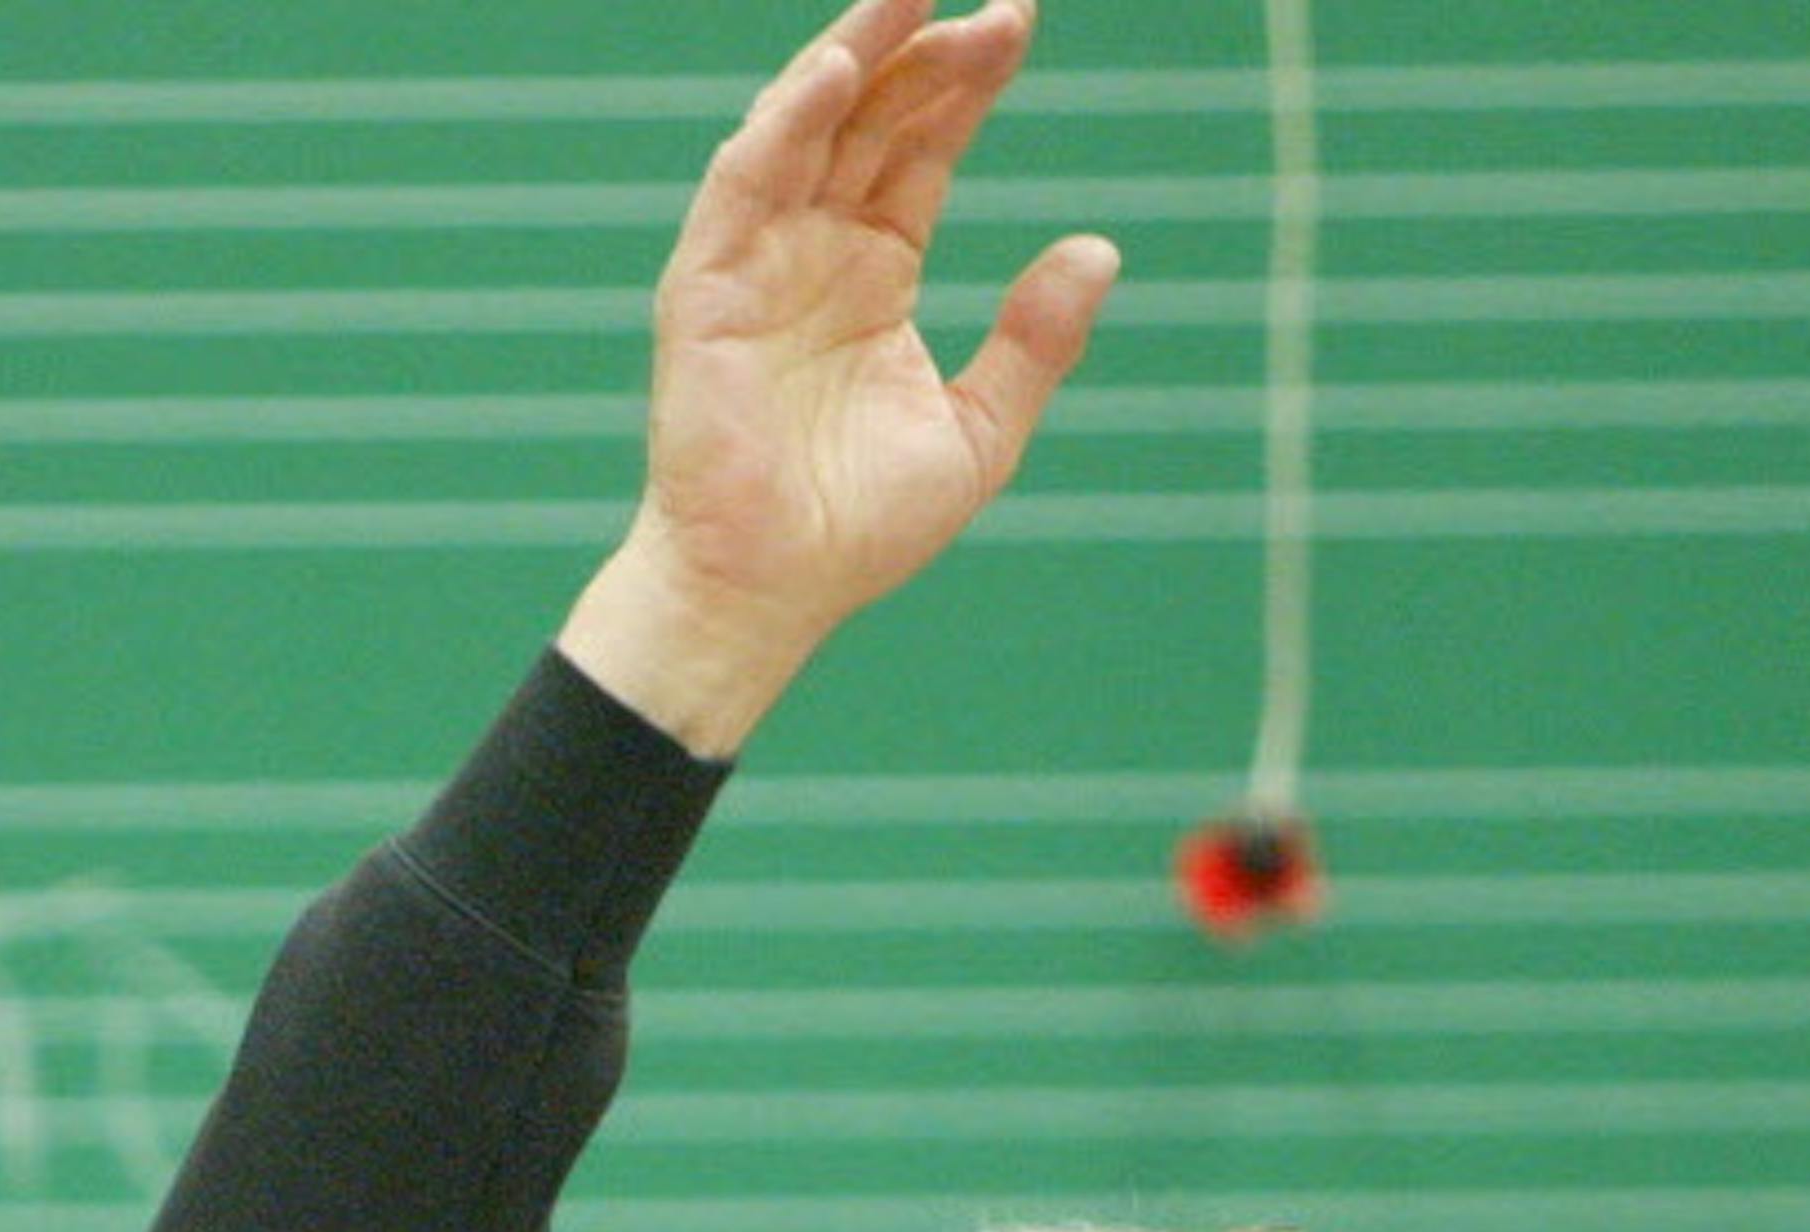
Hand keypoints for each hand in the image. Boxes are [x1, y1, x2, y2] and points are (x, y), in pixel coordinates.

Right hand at [560, 0, 1119, 750]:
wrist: (773, 593)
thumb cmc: (860, 528)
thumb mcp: (979, 432)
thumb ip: (1037, 344)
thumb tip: (1102, 249)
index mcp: (876, 273)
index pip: (922, 149)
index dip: (968, 84)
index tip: (1019, 21)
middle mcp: (814, 248)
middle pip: (872, 117)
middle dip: (926, 48)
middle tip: (996, 2)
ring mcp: (757, 259)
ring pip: (807, 126)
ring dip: (857, 52)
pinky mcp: (707, 286)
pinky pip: (746, 181)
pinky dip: (787, 123)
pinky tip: (839, 70)